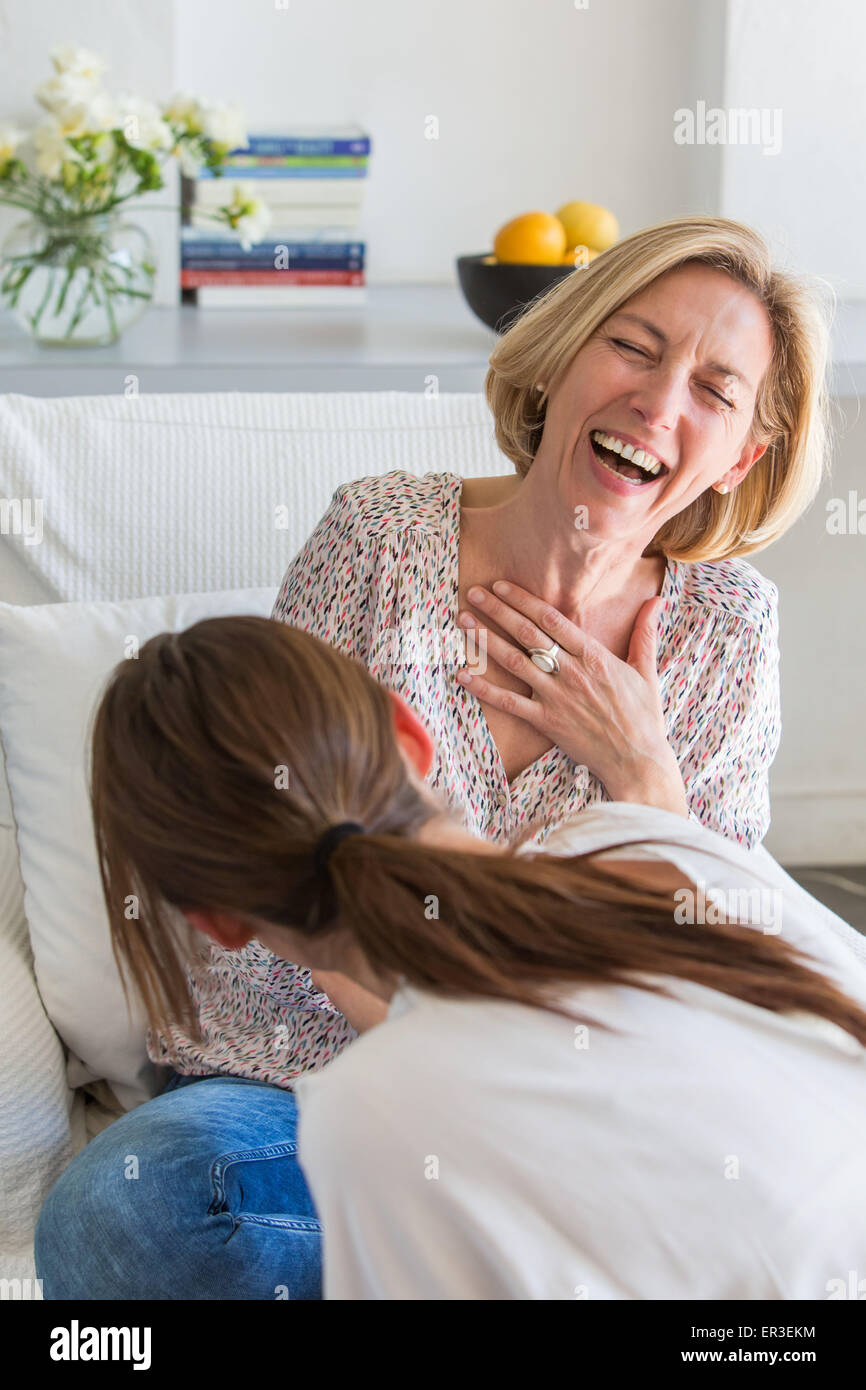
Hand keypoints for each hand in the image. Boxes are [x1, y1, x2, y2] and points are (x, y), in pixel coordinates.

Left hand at [455, 580, 687, 814]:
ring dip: (485, 639)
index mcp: (594, 655)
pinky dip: (484, 689)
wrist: (637, 760)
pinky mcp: (546, 722)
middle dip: (497, 610)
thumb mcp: (647, 671)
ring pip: (514, 661)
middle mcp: (572, 672)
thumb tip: (656, 600)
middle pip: (527, 633)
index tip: (502, 586)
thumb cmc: (643, 717)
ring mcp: (556, 697)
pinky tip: (463, 674)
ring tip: (463, 620)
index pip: (551, 619)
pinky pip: (509, 703)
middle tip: (474, 592)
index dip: (524, 600)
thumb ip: (645, 633)